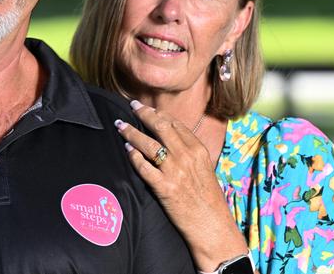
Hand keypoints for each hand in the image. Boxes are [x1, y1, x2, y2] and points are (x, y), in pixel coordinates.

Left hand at [115, 100, 250, 271]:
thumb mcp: (205, 170)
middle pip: (161, 127)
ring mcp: (175, 171)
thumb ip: (190, 153)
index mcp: (199, 151)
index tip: (147, 108)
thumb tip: (171, 140)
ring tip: (120, 125)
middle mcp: (187, 157)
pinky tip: (126, 150)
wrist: (213, 226)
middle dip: (143, 114)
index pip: (175, 124)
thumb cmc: (209, 200)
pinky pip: (143, 166)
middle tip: (131, 106)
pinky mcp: (164, 187)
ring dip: (131, 132)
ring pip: (148, 144)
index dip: (159, 114)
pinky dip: (133, 156)